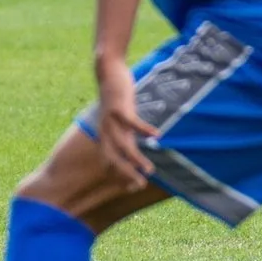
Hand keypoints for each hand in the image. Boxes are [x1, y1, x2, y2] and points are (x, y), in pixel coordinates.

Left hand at [92, 53, 160, 189]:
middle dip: (126, 173)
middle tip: (140, 185)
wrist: (108, 72)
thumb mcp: (121, 122)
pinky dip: (144, 130)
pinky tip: (157, 136)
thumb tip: (135, 157)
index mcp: (104, 135)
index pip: (108, 162)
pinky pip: (132, 123)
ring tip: (149, 170)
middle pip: (112, 158)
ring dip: (136, 159)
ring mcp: (110, 120)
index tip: (133, 188)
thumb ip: (127, 138)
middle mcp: (105, 130)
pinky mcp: (118, 107)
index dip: (119, 176)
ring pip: (122, 145)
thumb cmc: (117, 99)